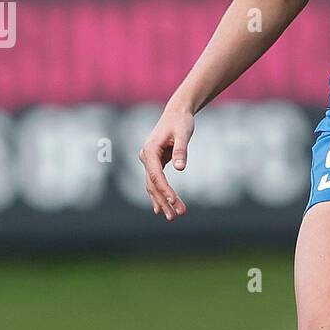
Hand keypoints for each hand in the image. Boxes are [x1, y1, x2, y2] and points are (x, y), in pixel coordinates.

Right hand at [138, 104, 194, 219]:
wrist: (177, 112)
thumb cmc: (181, 121)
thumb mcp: (183, 134)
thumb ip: (181, 150)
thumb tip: (180, 168)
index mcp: (150, 150)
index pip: (156, 175)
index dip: (164, 190)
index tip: (174, 202)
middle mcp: (146, 157)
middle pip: (153, 184)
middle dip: (164, 201)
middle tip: (176, 216)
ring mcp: (149, 161)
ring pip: (153, 186)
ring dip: (162, 201)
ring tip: (173, 217)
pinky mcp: (155, 163)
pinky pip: (155, 182)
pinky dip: (159, 195)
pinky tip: (162, 209)